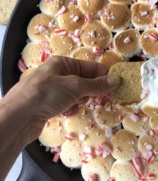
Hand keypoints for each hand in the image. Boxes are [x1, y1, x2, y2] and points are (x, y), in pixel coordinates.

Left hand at [2, 56, 119, 141]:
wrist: (18, 117)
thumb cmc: (47, 94)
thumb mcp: (75, 86)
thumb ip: (97, 85)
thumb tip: (117, 80)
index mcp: (63, 63)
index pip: (91, 67)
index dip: (103, 75)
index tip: (116, 85)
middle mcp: (58, 74)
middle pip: (84, 81)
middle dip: (90, 91)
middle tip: (95, 98)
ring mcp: (53, 89)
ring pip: (77, 94)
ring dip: (79, 101)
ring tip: (74, 104)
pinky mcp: (49, 103)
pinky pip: (68, 103)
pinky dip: (69, 108)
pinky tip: (64, 111)